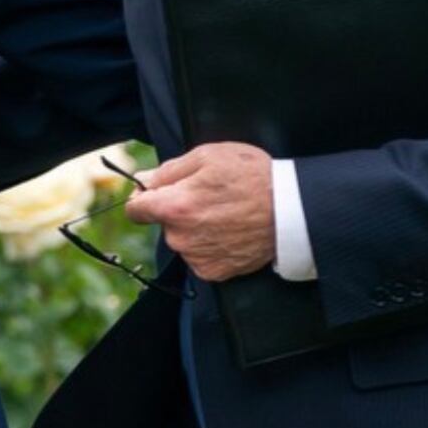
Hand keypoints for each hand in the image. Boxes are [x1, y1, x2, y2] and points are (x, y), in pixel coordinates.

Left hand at [125, 142, 275, 281]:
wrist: (291, 212)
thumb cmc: (252, 177)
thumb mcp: (209, 156)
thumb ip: (169, 170)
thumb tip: (143, 180)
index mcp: (175, 207)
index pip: (135, 209)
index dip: (143, 197)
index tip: (156, 192)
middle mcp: (181, 237)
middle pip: (163, 223)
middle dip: (177, 210)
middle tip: (208, 196)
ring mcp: (197, 258)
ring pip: (182, 240)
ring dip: (194, 228)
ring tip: (224, 213)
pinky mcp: (213, 272)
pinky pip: (199, 256)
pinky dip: (209, 246)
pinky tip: (229, 231)